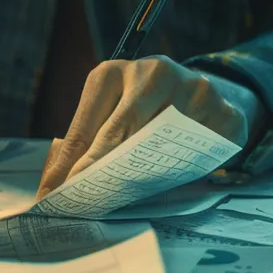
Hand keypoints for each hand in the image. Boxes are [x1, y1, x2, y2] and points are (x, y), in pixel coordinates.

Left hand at [38, 57, 256, 197]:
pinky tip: (171, 184)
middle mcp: (151, 72)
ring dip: (141, 172)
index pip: (87, 124)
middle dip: (100, 168)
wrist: (202, 95)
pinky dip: (184, 169)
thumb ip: (87, 142)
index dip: (71, 162)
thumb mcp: (112, 115)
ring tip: (122, 197)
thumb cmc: (145, 110)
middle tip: (84, 200)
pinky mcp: (221, 108)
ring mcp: (190, 87)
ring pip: (162, 140)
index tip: (55, 192)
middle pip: (122, 129)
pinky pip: (199, 147)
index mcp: (112, 73)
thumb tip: (52, 184)